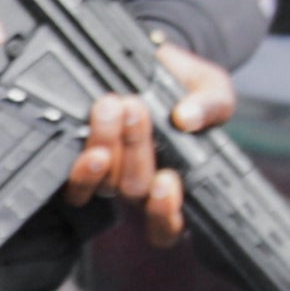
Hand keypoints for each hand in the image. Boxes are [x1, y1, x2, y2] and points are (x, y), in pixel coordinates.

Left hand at [62, 42, 236, 244]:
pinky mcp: (83, 164)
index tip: (168, 180)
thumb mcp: (212, 89)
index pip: (168, 226)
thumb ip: (210, 105)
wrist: (152, 65)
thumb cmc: (186, 87)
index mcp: (177, 182)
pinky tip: (92, 144)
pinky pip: (77, 186)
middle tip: (137, 109)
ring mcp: (111, 177)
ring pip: (107, 183)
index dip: (165, 213)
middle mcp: (142, 187)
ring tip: (114, 107)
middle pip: (136, 191)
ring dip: (109, 144)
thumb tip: (187, 118)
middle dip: (137, 148)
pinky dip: (83, 170)